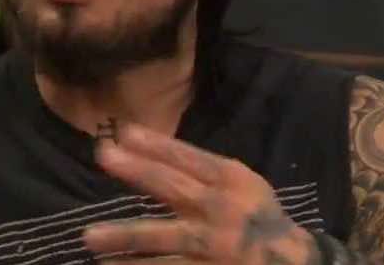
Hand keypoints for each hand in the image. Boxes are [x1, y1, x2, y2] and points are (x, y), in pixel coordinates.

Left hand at [83, 124, 320, 264]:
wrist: (294, 264)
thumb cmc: (259, 217)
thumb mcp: (243, 185)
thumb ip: (205, 172)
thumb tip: (150, 152)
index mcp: (232, 180)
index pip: (188, 157)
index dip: (156, 144)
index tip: (123, 132)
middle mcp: (222, 209)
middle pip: (172, 186)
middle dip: (136, 170)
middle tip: (103, 155)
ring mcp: (214, 245)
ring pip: (164, 238)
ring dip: (125, 237)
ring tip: (89, 236)